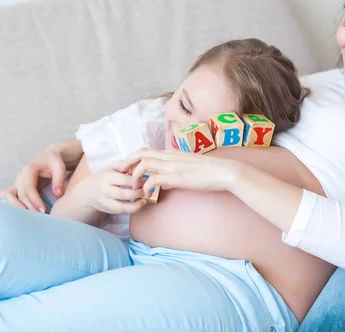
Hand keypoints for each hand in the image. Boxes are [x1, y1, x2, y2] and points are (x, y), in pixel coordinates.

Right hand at [0, 145, 67, 212]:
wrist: (48, 156)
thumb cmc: (54, 161)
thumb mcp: (59, 167)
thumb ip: (59, 180)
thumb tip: (57, 194)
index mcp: (29, 169)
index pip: (29, 188)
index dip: (35, 200)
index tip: (44, 211)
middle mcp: (20, 176)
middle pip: (21, 194)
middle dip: (29, 207)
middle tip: (40, 217)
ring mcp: (17, 182)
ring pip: (10, 196)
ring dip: (17, 207)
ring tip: (29, 217)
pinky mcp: (17, 186)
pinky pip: (7, 195)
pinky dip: (11, 203)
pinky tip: (19, 212)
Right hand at [68, 160, 147, 213]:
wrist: (87, 192)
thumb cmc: (104, 177)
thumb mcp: (112, 168)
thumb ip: (125, 165)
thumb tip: (141, 163)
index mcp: (107, 177)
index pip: (125, 180)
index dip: (137, 181)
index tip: (147, 180)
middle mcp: (105, 190)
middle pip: (124, 194)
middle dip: (138, 193)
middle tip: (149, 190)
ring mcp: (105, 202)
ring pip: (122, 207)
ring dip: (136, 205)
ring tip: (145, 200)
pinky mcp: (107, 210)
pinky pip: (121, 211)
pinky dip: (132, 209)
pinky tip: (139, 204)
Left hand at [118, 148, 238, 197]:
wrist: (223, 171)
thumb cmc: (208, 171)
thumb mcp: (188, 167)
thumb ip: (174, 170)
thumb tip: (164, 180)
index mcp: (171, 153)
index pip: (146, 150)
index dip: (133, 158)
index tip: (127, 168)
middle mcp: (169, 156)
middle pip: (140, 153)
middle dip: (128, 162)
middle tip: (122, 174)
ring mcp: (172, 165)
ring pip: (144, 163)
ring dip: (135, 174)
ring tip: (133, 186)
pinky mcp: (176, 176)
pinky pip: (154, 179)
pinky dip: (146, 186)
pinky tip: (146, 194)